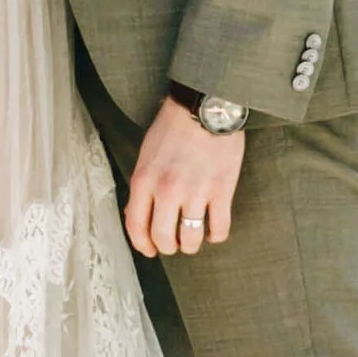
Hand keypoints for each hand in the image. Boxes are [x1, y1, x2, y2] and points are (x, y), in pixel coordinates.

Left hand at [123, 97, 245, 261]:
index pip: (136, 226)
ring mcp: (196, 193)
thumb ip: (141, 186)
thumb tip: (135, 215)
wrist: (205, 107)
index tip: (150, 249)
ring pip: (191, 240)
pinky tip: (214, 231)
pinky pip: (219, 229)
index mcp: (144, 181)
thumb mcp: (146, 155)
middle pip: (164, 239)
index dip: (142, 244)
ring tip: (194, 239)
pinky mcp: (221, 191)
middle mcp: (167, 191)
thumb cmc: (173, 127)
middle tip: (174, 244)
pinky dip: (217, 236)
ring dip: (192, 245)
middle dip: (168, 247)